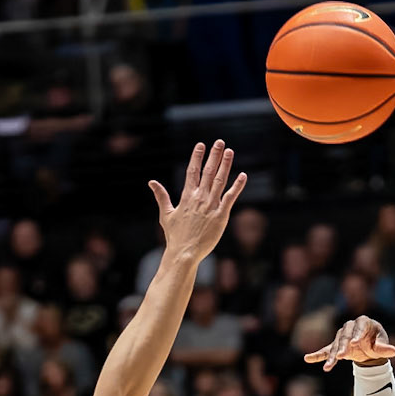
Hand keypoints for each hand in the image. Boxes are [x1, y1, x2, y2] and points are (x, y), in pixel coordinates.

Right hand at [149, 139, 247, 265]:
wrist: (184, 253)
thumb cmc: (175, 236)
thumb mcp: (166, 214)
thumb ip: (161, 196)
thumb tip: (151, 182)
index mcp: (187, 196)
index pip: (192, 171)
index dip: (197, 157)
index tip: (201, 145)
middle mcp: (199, 198)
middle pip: (208, 171)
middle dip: (214, 155)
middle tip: (219, 142)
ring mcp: (211, 206)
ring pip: (220, 180)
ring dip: (225, 165)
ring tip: (229, 151)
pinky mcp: (221, 216)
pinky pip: (230, 197)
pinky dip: (237, 186)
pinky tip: (243, 175)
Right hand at [304, 316, 394, 370]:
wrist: (369, 347)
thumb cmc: (376, 342)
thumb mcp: (382, 345)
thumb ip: (385, 348)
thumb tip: (393, 351)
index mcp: (364, 322)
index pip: (360, 326)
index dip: (357, 334)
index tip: (354, 343)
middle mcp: (350, 327)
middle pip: (344, 335)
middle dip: (342, 346)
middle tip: (341, 356)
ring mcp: (341, 337)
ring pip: (335, 345)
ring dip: (332, 356)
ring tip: (328, 367)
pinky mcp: (336, 346)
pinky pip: (326, 350)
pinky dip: (318, 355)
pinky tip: (308, 358)